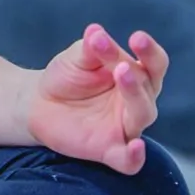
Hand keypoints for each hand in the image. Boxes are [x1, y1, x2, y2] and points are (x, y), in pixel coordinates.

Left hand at [26, 24, 168, 174]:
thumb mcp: (76, 58)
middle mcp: (137, 101)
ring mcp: (126, 127)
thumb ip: (90, 48)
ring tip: (120, 73)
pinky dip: (136, 157)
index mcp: (136, 75)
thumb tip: (95, 32)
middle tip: (119, 64)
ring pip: (142, 114)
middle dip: (136, 75)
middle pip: (149, 88)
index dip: (150, 51)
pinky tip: (136, 147)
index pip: (154, 63)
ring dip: (134, 95)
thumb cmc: (67, 76)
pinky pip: (130, 161)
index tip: (137, 38)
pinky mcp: (110, 150)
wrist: (39, 103)